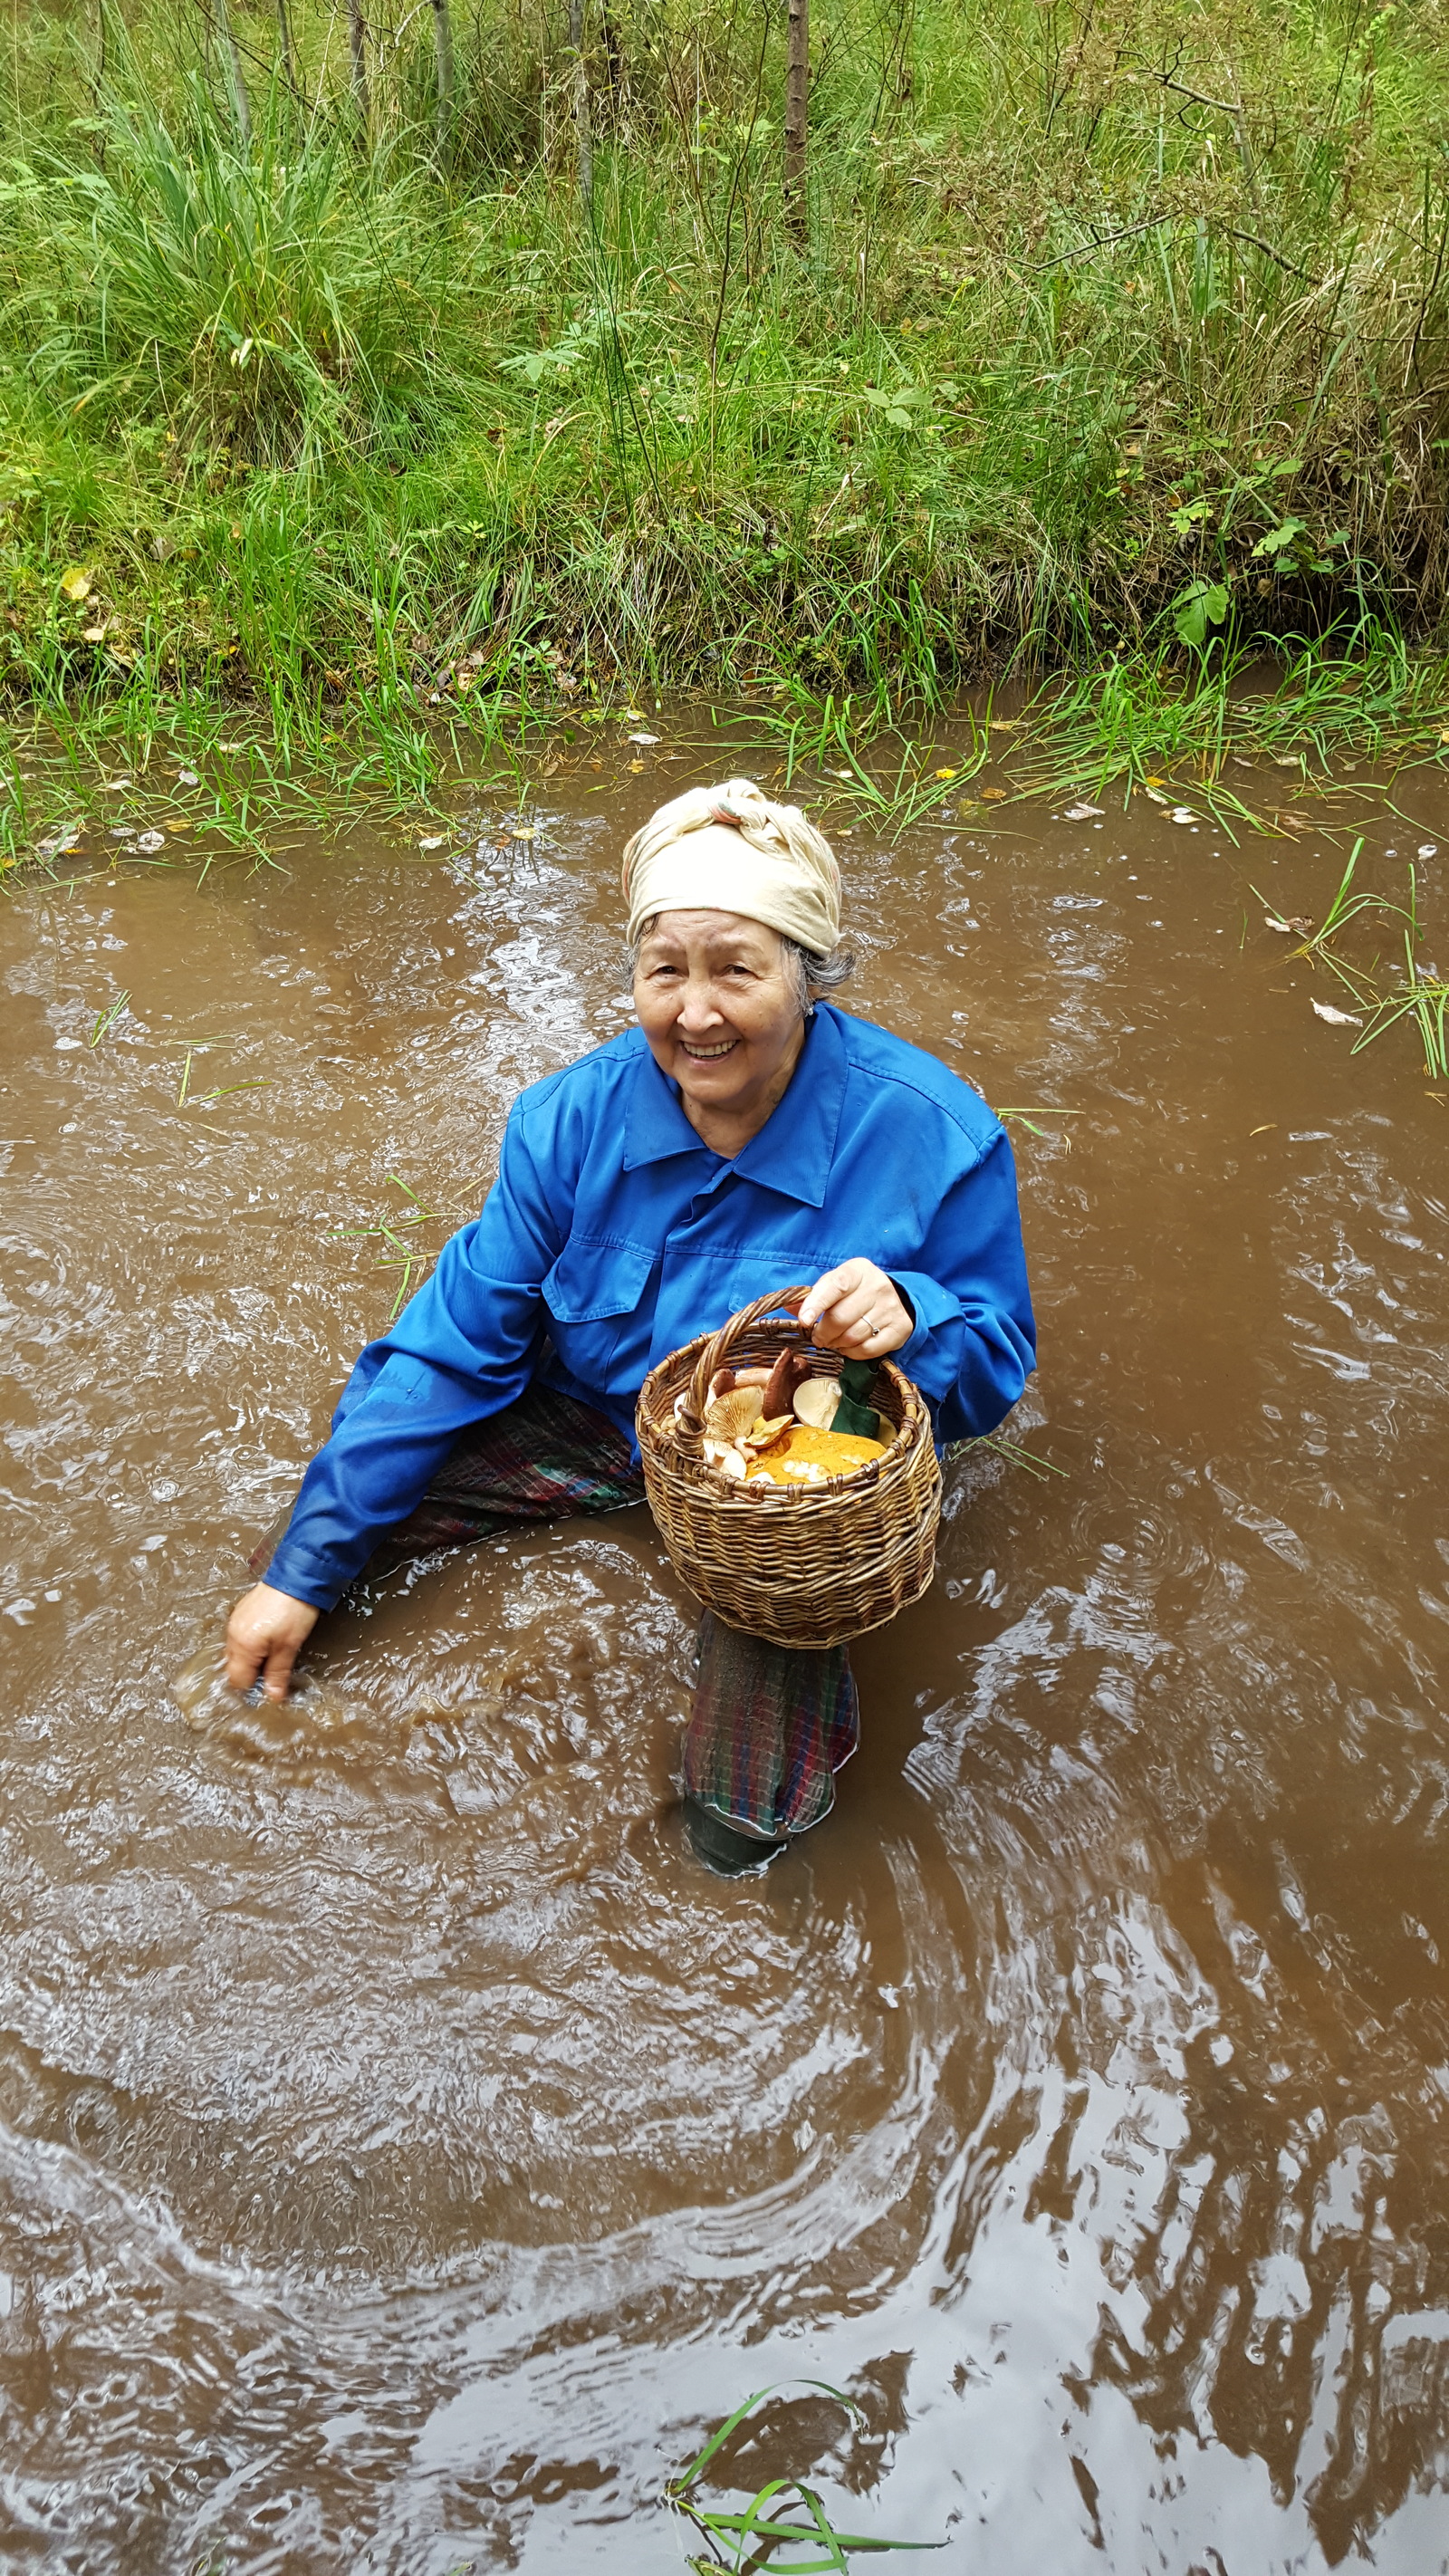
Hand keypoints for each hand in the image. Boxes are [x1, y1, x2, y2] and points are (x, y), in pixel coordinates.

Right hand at [224, 1582, 319, 1703]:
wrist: (296, 1576)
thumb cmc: (294, 1612)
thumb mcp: (289, 1647)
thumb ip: (277, 1673)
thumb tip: (272, 1697)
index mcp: (243, 1646)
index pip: (237, 1680)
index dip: (252, 1688)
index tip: (268, 1688)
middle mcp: (233, 1635)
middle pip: (233, 1667)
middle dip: (250, 1674)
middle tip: (272, 1673)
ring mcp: (235, 1622)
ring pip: (236, 1652)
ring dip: (250, 1659)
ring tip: (272, 1656)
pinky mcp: (241, 1612)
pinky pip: (239, 1637)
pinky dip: (250, 1644)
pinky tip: (267, 1640)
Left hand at [798, 1260, 912, 1358]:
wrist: (896, 1297)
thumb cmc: (856, 1291)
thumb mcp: (836, 1285)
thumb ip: (813, 1295)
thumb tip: (788, 1307)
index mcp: (858, 1270)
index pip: (835, 1286)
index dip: (816, 1304)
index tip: (804, 1321)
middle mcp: (878, 1286)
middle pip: (841, 1317)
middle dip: (823, 1332)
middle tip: (818, 1337)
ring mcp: (891, 1307)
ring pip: (853, 1336)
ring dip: (837, 1343)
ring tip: (833, 1340)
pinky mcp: (900, 1328)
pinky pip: (869, 1349)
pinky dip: (853, 1352)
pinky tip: (849, 1346)